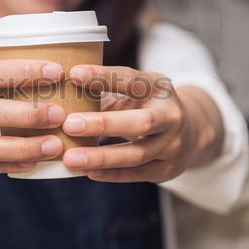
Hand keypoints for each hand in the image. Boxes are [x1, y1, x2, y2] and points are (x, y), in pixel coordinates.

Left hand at [60, 65, 221, 182]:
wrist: (190, 132)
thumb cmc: (145, 106)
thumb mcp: (133, 90)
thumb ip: (103, 92)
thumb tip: (58, 93)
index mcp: (159, 88)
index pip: (132, 80)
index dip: (103, 77)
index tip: (73, 74)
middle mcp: (171, 115)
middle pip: (141, 122)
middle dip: (104, 124)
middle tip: (69, 124)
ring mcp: (172, 145)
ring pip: (137, 154)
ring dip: (102, 157)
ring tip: (70, 158)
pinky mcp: (167, 169)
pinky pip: (137, 174)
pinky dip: (112, 174)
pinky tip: (88, 172)